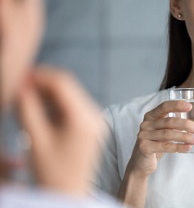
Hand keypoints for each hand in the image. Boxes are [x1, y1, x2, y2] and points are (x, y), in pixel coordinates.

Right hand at [16, 67, 105, 195]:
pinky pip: (74, 107)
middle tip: (19, 87)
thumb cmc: (52, 172)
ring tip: (26, 102)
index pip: (62, 83)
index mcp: (84, 118)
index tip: (20, 76)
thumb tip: (21, 84)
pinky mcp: (93, 126)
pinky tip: (40, 112)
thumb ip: (27, 109)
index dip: (39, 75)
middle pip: (68, 87)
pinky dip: (56, 105)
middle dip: (43, 84)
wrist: (70, 194)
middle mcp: (95, 116)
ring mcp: (96, 121)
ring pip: (71, 96)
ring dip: (48, 94)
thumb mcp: (36, 139)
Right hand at [126, 100, 193, 177]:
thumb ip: (174, 126)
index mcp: (151, 116)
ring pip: (168, 134)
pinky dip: (178, 147)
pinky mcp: (144, 147)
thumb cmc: (156, 145)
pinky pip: (165, 146)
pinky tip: (188, 148)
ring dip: (184, 136)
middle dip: (185, 124)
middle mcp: (146, 124)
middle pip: (168, 121)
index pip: (164, 106)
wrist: (141, 164)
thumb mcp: (164, 132)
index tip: (190, 106)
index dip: (177, 105)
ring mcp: (143, 135)